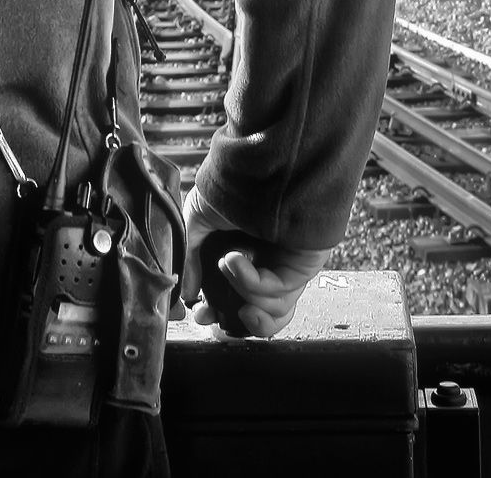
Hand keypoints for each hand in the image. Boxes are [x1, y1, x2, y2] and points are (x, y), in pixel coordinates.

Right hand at [181, 186, 331, 336]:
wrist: (261, 167)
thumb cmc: (233, 184)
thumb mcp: (199, 218)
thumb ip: (191, 257)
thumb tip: (188, 292)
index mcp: (246, 255)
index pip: (237, 298)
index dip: (218, 312)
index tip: (199, 315)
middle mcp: (268, 264)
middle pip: (259, 314)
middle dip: (232, 322)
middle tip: (210, 316)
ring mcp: (287, 267)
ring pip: (271, 311)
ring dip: (241, 293)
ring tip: (226, 264)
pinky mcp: (302, 267)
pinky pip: (277, 293)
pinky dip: (250, 282)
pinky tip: (235, 259)